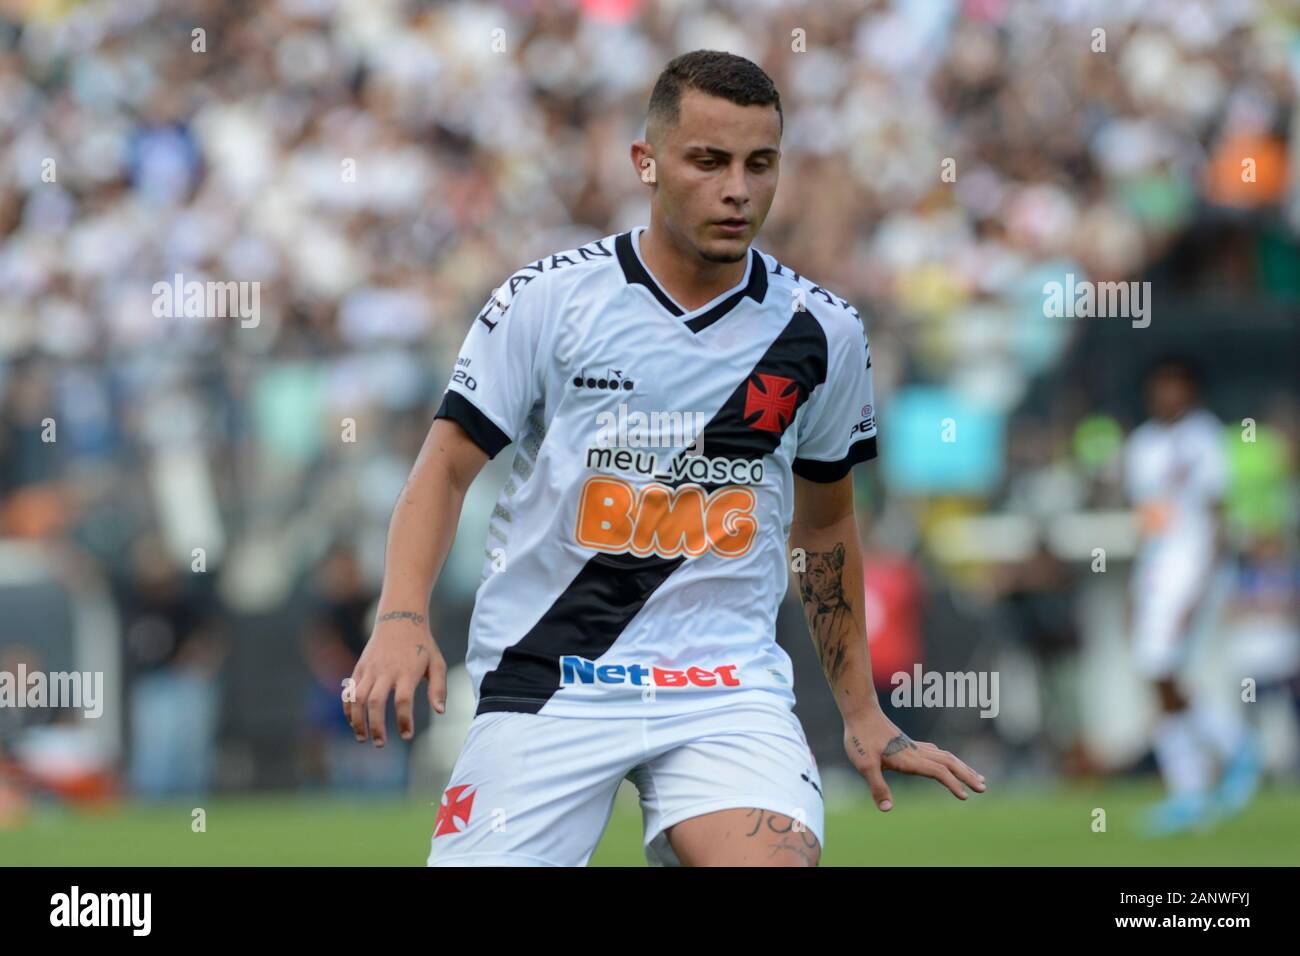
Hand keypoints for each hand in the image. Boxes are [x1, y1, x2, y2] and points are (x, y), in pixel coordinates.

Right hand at [343, 609, 446, 746]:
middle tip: (380, 744)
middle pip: (376, 702)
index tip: (407, 735)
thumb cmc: (422, 645)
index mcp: (407, 671)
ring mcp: (370, 669)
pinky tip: (352, 721)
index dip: (403, 720)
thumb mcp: (437, 663)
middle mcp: (386, 671)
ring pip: (358, 698)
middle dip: (376, 726)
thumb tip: (440, 712)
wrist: (400, 619)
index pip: (403, 700)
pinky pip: (350, 690)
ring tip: (362, 738)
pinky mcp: (360, 667)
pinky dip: (348, 707)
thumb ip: (439, 688)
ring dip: (357, 720)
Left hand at [844, 706, 985, 810]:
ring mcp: (914, 746)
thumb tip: (887, 809)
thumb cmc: (860, 738)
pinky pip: (936, 752)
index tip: (965, 796)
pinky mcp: (908, 743)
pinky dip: (948, 760)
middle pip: (949, 762)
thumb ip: (877, 786)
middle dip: (967, 775)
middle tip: (984, 788)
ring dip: (962, 767)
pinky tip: (947, 762)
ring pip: (945, 756)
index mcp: (909, 758)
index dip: (952, 783)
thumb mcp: (864, 765)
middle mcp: (916, 751)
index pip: (937, 771)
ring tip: (976, 777)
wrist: (859, 711)